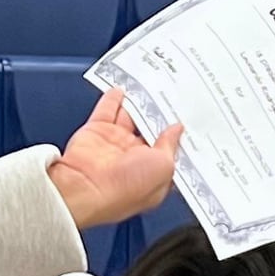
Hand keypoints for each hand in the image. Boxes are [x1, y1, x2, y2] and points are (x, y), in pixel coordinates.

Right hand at [44, 88, 180, 228]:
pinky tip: (123, 89)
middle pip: (149, 131)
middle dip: (159, 116)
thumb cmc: (125, 188)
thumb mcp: (165, 167)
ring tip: (151, 87)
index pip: (169, 151)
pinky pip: (106, 110)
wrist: (86, 186)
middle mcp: (132, 160)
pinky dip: (113, 99)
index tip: (187, 120)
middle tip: (172, 98)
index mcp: (152, 174)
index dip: (178, 137)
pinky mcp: (96, 132)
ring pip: (129, 117)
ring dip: (138, 103)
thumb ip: (171, 146)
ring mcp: (113, 145)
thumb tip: (176, 131)